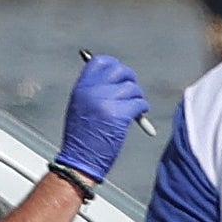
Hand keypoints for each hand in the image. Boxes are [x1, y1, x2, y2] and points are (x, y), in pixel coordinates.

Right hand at [56, 54, 150, 186]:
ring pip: (133, 88)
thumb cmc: (82, 138)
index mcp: (81, 88)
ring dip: (137, 98)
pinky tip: (138, 116)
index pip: (100, 61)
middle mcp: (92, 91)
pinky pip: (139, 103)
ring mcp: (106, 102)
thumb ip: (93, 90)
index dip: (113, 65)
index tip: (120, 76)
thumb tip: (114, 79)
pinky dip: (142, 109)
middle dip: (129, 79)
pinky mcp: (119, 115)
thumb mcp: (80, 107)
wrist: (80, 160)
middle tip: (132, 91)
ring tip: (132, 110)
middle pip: (119, 70)